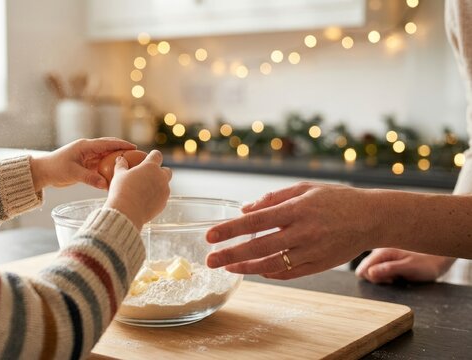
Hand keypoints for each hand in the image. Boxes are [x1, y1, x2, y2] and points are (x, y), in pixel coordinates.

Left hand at [31, 138, 135, 189]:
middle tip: (137, 156)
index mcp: (85, 146)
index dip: (121, 144)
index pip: (107, 143)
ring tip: (130, 166)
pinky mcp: (85, 166)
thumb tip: (105, 185)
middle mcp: (88, 150)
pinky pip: (100, 167)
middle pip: (109, 149)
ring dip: (116, 162)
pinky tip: (116, 177)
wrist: (43, 172)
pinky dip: (108, 171)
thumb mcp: (72, 173)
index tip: (134, 147)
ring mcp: (87, 158)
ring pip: (106, 159)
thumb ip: (89, 178)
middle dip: (122, 151)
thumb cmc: (55, 168)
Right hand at [104, 150, 171, 229]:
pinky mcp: (164, 203)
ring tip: (144, 190)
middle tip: (148, 176)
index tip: (149, 158)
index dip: (153, 156)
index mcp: (150, 167)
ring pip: (165, 185)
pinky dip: (156, 197)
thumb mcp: (119, 176)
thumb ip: (121, 165)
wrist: (127, 213)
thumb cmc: (122, 191)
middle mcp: (161, 177)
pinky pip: (162, 197)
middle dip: (160, 172)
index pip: (157, 155)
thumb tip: (120, 159)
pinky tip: (145, 201)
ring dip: (158, 186)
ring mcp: (164, 191)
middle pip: (166, 170)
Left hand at [205, 182, 383, 279]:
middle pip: (259, 247)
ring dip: (246, 268)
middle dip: (231, 255)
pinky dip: (269, 273)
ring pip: (271, 264)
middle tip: (210, 260)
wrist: (371, 218)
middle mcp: (303, 232)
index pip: (256, 221)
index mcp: (297, 209)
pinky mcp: (318, 265)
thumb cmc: (335, 199)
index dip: (231, 229)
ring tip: (228, 267)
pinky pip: (288, 273)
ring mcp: (311, 251)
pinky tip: (254, 269)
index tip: (210, 236)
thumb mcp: (304, 189)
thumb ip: (272, 199)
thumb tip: (244, 210)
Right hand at [355, 248, 454, 283]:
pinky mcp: (387, 260)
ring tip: (398, 276)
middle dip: (377, 278)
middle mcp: (380, 252)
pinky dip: (386, 275)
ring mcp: (383, 255)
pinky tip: (398, 275)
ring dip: (382, 277)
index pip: (363, 269)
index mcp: (383, 251)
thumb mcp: (409, 268)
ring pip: (372, 271)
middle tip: (395, 279)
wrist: (440, 258)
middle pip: (365, 270)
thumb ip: (389, 269)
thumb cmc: (427, 263)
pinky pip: (379, 270)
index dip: (373, 279)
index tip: (389, 281)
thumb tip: (370, 273)